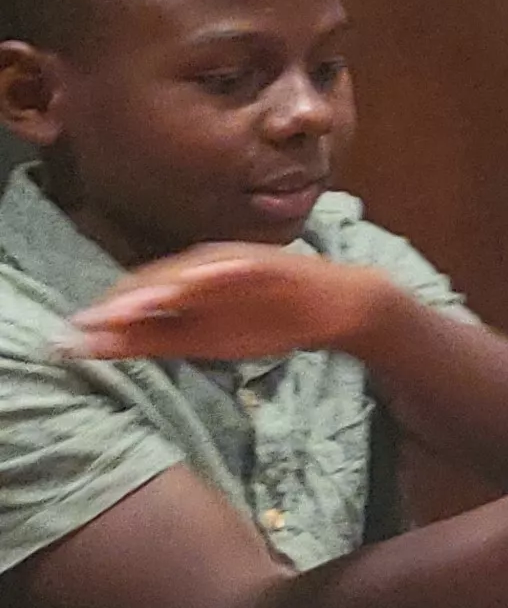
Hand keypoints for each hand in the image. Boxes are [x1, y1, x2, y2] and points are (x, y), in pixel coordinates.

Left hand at [62, 245, 407, 363]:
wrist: (333, 309)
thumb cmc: (267, 322)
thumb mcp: (202, 341)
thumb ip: (153, 341)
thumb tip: (93, 347)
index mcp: (184, 284)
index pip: (136, 295)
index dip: (106, 315)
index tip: (72, 338)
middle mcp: (202, 265)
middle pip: (156, 280)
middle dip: (125, 301)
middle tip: (93, 323)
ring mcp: (235, 260)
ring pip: (189, 272)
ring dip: (164, 286)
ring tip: (138, 305)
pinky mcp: (267, 261)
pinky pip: (237, 266)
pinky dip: (217, 272)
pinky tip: (199, 281)